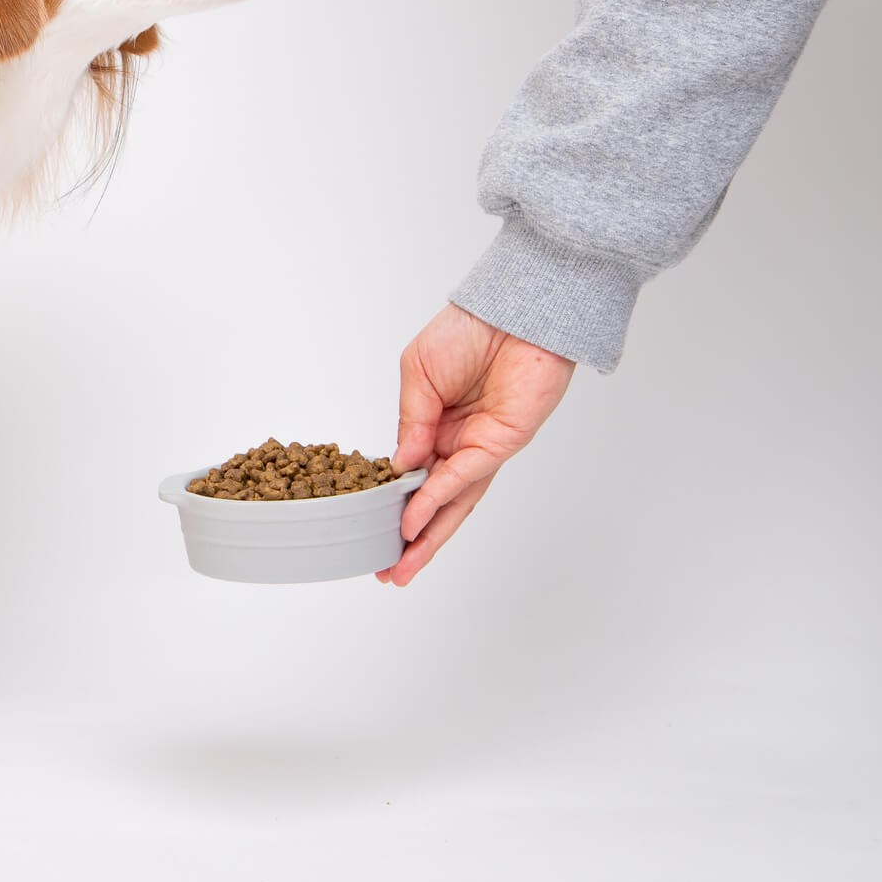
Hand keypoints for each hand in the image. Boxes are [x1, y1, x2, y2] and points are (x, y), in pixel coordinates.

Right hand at [381, 303, 574, 585]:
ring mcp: (482, 447)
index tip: (368, 528)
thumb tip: (399, 468)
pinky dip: (437, 499)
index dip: (393, 503)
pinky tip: (413, 520)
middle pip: (434, 502)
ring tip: (402, 567)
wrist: (513, 310)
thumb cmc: (468, 330)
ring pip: (452, 503)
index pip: (412, 476)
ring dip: (427, 536)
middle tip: (387, 571)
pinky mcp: (503, 443)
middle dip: (410, 539)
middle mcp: (460, 443)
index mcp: (436, 425)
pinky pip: (463, 477)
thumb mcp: (417, 373)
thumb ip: (409, 421)